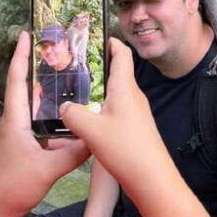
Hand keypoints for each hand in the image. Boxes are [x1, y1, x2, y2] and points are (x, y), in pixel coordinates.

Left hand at [0, 32, 89, 216]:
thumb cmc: (15, 187)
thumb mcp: (48, 169)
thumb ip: (73, 152)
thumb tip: (96, 136)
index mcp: (15, 119)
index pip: (17, 80)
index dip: (21, 55)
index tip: (26, 34)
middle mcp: (15, 119)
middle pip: (25, 83)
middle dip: (36, 62)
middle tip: (53, 44)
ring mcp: (19, 130)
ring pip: (33, 99)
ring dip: (45, 84)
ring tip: (65, 69)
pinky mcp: (25, 140)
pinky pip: (40, 116)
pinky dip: (51, 106)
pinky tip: (69, 107)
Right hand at [60, 38, 169, 196]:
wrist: (152, 179)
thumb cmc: (126, 149)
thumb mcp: (90, 130)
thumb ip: (73, 114)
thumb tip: (64, 106)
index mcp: (125, 87)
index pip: (122, 54)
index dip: (110, 42)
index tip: (94, 37)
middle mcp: (133, 95)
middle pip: (118, 71)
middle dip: (99, 65)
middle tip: (76, 64)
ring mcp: (137, 112)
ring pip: (116, 92)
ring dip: (99, 88)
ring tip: (77, 90)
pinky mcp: (136, 128)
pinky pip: (117, 109)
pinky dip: (103, 106)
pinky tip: (89, 118)